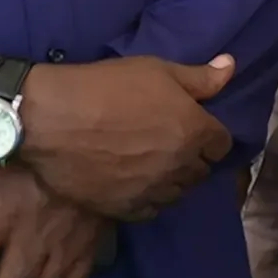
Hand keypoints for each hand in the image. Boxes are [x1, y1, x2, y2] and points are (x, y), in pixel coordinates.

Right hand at [18, 56, 234, 216]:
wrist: (47, 119)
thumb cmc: (102, 87)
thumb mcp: (155, 70)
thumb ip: (199, 77)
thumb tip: (231, 67)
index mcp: (194, 130)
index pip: (222, 144)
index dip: (207, 134)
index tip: (189, 127)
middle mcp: (181, 165)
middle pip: (201, 170)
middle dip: (191, 158)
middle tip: (165, 144)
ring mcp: (154, 190)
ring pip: (178, 192)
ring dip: (171, 180)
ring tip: (148, 164)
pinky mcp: (126, 209)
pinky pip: (151, 210)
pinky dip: (147, 198)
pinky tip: (131, 182)